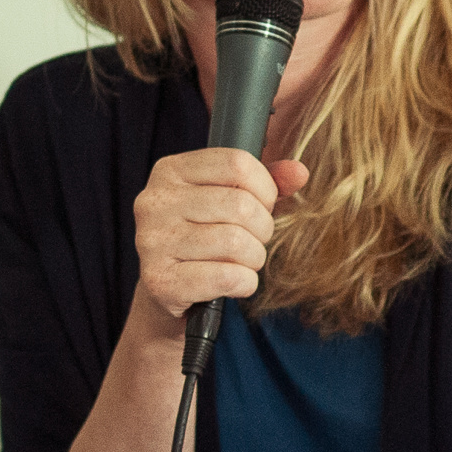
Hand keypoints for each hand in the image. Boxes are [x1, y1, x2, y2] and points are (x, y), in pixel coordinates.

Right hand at [133, 148, 308, 322]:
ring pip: (235, 242)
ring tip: (244, 262)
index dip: (265, 188)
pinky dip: (244, 283)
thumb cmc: (204, 235)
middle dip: (262, 229)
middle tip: (255, 240)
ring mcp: (153, 242)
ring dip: (254, 258)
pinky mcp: (159, 281)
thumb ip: (267, 181)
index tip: (262, 206)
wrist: (168, 288)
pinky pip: (226, 277)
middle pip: (241, 205)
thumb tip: (299, 171)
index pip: (237, 163)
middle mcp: (154, 202)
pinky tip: (235, 283)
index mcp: (170, 171)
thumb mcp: (230, 199)